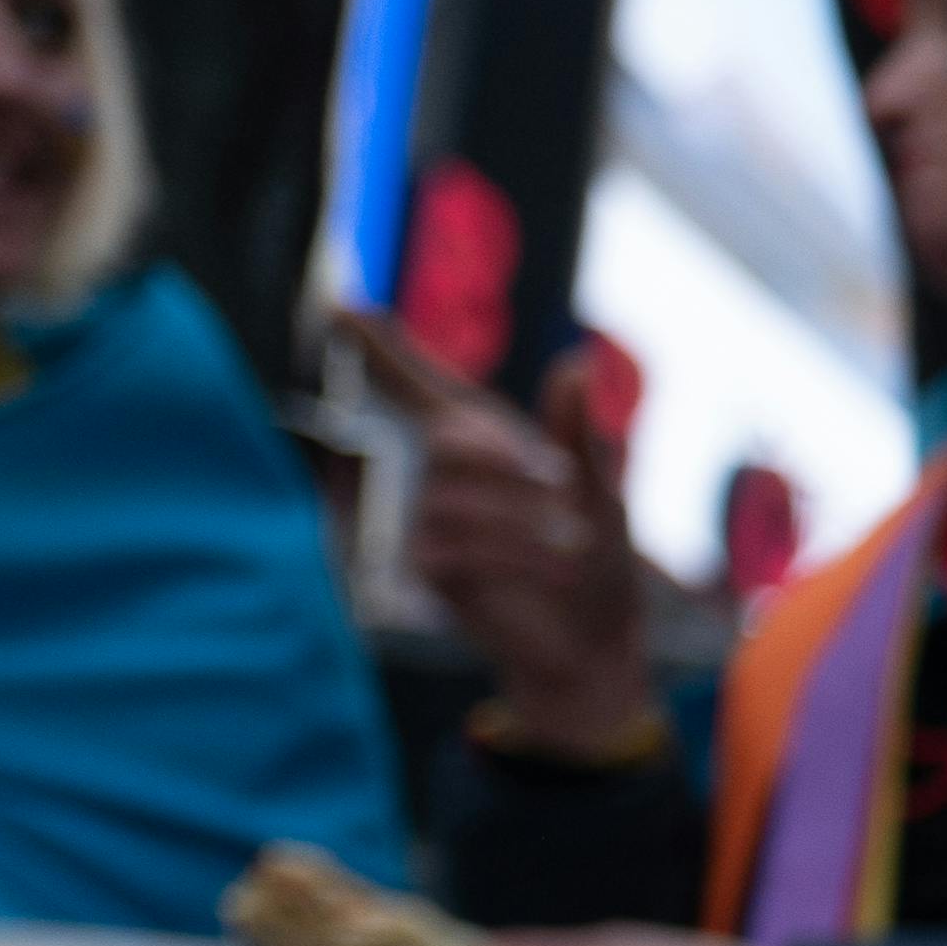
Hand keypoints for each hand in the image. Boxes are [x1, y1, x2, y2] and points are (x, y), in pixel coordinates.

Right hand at [340, 304, 664, 756]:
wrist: (596, 641)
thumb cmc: (598, 559)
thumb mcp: (601, 492)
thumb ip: (580, 432)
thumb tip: (576, 360)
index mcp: (483, 443)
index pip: (421, 385)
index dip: (385, 349)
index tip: (345, 304)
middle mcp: (444, 476)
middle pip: (451, 443)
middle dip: (510, 463)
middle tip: (569, 487)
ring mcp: (428, 523)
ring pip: (456, 500)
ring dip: (525, 519)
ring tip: (578, 543)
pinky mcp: (427, 571)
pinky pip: (458, 550)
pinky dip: (518, 557)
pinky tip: (562, 569)